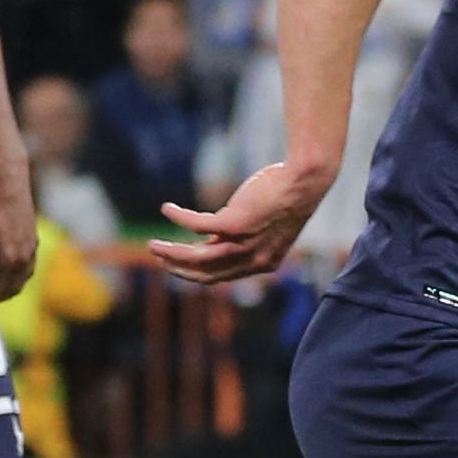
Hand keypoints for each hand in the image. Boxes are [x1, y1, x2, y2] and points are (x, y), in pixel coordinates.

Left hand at [0, 144, 36, 300]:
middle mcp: (24, 257)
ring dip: (7, 286)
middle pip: (11, 290)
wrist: (8, 180)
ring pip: (21, 280)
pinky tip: (1, 271)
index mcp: (7, 258)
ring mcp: (32, 250)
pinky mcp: (34, 242)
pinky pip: (27, 269)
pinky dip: (16, 275)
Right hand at [143, 159, 329, 284]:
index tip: (175, 264)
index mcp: (262, 264)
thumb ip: (240, 237)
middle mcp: (253, 259)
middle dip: (177, 268)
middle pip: (205, 273)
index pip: (220, 278)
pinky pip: (196, 225)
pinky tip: (167, 208)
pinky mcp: (235, 223)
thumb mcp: (265, 225)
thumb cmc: (287, 196)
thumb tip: (211, 236)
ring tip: (152, 245)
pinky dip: (178, 217)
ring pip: (197, 257)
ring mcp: (243, 243)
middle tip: (158, 258)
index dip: (193, 273)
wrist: (305, 179)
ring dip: (171, 253)